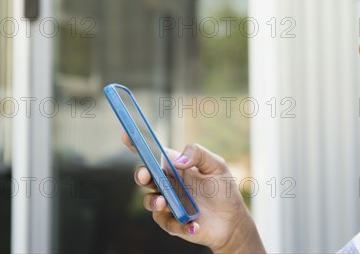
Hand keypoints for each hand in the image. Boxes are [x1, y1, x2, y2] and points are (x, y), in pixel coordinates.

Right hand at [122, 133, 265, 252]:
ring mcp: (168, 204)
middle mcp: (167, 184)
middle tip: (146, 175)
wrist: (232, 220)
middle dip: (141, 175)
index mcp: (174, 167)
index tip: (127, 135)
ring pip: (150, 201)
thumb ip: (198, 155)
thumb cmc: (223, 189)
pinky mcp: (173, 223)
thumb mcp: (216, 165)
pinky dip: (179, 225)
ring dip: (153, 202)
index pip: (152, 154)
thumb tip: (178, 162)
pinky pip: (168, 224)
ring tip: (164, 203)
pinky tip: (195, 225)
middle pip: (145, 177)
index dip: (137, 145)